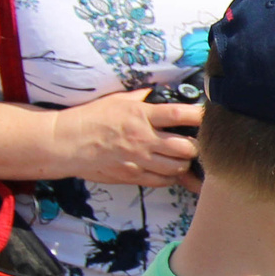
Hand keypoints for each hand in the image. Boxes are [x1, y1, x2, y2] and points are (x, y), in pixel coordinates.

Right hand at [57, 88, 200, 187]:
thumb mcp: (116, 101)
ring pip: (177, 167)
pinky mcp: (132, 176)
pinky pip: (161, 181)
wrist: (65, 143)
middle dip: (196, 146)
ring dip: (184, 163)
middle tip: (195, 142)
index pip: (178, 115)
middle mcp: (143, 139)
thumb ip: (140, 98)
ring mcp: (138, 160)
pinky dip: (170, 177)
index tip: (209, 115)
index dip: (199, 116)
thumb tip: (155, 94)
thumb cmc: (89, 119)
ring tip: (181, 157)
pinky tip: (169, 171)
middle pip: (186, 147)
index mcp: (140, 116)